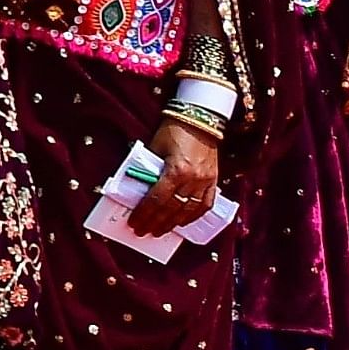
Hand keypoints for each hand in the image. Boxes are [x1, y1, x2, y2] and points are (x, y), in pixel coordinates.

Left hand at [128, 119, 222, 237]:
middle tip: (143, 231)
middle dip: (155, 222)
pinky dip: (194, 215)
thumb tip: (137, 188)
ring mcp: (205, 181)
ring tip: (160, 231)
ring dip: (173, 223)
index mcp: (176, 170)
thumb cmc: (174, 130)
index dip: (144, 214)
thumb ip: (149, 169)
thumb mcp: (155, 148)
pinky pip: (205, 204)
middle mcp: (193, 179)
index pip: (157, 199)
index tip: (135, 223)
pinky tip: (183, 222)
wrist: (200, 118)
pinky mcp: (214, 180)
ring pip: (188, 211)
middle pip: (171, 209)